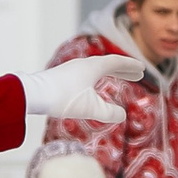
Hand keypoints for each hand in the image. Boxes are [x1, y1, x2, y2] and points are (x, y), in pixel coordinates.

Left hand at [23, 53, 143, 123]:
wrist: (35, 93)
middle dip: (124, 69)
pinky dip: (98, 76)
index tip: (142, 69)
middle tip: (137, 74)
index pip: (117, 62)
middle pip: (108, 63)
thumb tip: (122, 115)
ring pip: (96, 67)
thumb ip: (109, 113)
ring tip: (119, 77)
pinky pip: (87, 73)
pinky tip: (94, 85)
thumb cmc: (64, 98)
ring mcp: (71, 69)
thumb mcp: (91, 108)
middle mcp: (83, 64)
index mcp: (93, 66)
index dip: (131, 66)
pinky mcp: (62, 76)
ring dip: (111, 71)